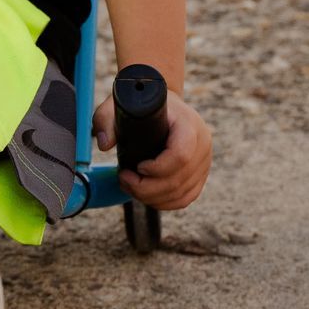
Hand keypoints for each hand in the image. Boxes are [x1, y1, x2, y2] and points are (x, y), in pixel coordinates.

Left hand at [93, 87, 212, 212]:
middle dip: (146, 188)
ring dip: (151, 197)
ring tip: (129, 186)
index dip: (158, 168)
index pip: (181, 154)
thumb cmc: (141, 105)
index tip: (137, 166)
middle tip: (124, 179)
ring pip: (181, 193)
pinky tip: (145, 195)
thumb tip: (104, 145)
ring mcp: (204, 161)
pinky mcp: (200, 175)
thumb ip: (106, 119)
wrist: (163, 105)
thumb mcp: (120, 105)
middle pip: (178, 180)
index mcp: (188, 123)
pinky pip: (185, 198)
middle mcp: (202, 144)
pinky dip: (164, 202)